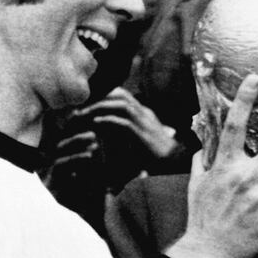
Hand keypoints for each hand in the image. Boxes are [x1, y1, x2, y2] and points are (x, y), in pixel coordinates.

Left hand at [46, 87, 180, 192]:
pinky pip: (124, 123)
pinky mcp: (144, 136)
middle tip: (80, 105)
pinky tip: (95, 124)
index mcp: (143, 112)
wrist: (176, 164)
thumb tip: (104, 125)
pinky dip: (108, 121)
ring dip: (100, 107)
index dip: (103, 94)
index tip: (85, 101)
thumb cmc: (156, 153)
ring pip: (121, 105)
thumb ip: (124, 130)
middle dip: (99, 97)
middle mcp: (144, 113)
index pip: (122, 94)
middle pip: (120, 94)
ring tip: (83, 114)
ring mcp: (145, 123)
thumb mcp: (138, 137)